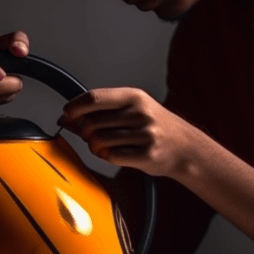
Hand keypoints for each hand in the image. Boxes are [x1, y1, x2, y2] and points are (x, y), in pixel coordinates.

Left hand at [58, 87, 201, 177]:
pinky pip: (111, 157)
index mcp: (134, 96)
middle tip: (89, 136)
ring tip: (105, 146)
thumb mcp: (131, 110)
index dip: (75, 107)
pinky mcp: (147, 155)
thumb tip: (67, 117)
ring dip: (95, 146)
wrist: (186, 148)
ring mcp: (145, 134)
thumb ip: (100, 112)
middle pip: (92, 122)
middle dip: (85, 132)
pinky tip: (115, 154)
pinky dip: (107, 157)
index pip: (95, 97)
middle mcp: (140, 113)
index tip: (67, 114)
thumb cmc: (153, 126)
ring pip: (99, 141)